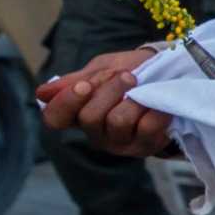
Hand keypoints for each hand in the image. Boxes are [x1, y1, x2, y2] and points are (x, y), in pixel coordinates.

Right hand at [38, 47, 175, 156]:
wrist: (172, 75)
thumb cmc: (132, 72)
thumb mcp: (104, 68)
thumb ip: (76, 80)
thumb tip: (42, 93)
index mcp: (78, 113)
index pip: (55, 118)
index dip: (66, 103)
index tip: (84, 85)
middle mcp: (94, 132)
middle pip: (90, 117)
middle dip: (110, 91)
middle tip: (127, 76)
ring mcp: (119, 142)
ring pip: (118, 122)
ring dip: (133, 99)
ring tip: (143, 88)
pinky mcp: (145, 146)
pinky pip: (147, 128)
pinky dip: (155, 111)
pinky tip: (159, 105)